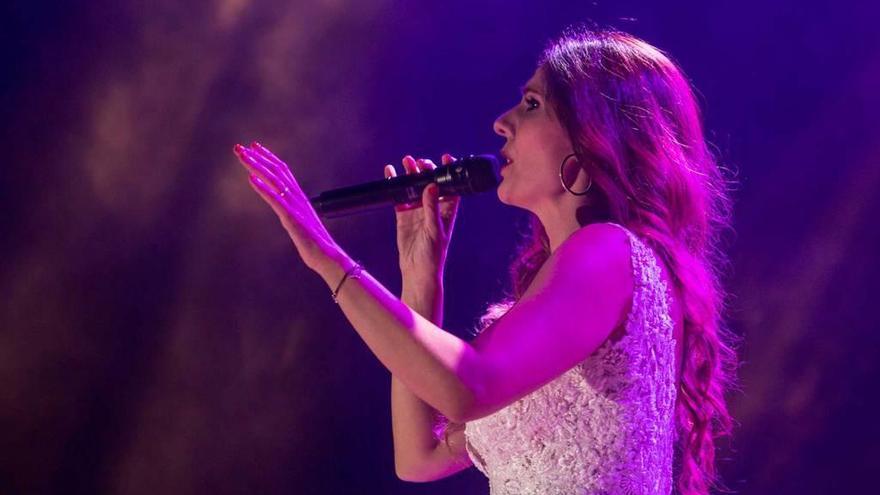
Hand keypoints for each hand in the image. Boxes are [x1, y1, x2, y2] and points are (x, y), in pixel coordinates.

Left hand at [233, 141, 342, 269]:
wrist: (326, 255)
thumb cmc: (314, 242)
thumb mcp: (300, 222)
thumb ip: (291, 212)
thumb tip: (283, 209)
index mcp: (299, 197)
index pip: (283, 170)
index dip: (268, 157)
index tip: (254, 147)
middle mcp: (297, 197)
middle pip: (276, 171)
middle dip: (257, 158)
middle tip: (240, 147)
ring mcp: (294, 206)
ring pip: (273, 180)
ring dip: (256, 166)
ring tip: (242, 156)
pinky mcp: (291, 218)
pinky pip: (275, 199)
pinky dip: (262, 188)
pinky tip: (250, 179)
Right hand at [384, 154, 460, 284]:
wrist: (417, 271)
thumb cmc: (433, 255)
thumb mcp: (435, 230)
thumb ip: (432, 208)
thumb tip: (431, 186)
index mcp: (447, 210)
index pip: (451, 186)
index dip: (449, 172)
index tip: (446, 158)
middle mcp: (433, 208)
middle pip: (430, 183)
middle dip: (426, 170)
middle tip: (419, 162)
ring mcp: (417, 210)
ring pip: (414, 187)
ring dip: (410, 174)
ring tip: (406, 161)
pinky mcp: (403, 215)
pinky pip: (399, 196)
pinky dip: (395, 184)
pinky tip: (390, 173)